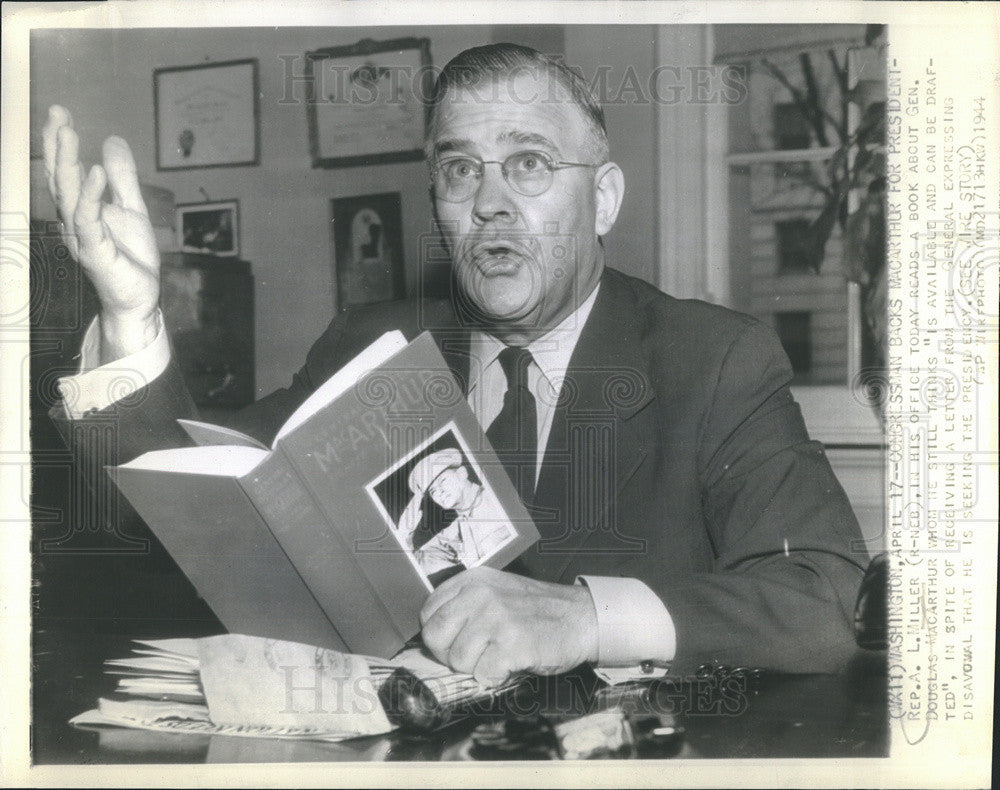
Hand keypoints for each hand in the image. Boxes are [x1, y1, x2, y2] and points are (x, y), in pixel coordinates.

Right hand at [42, 105, 159, 361]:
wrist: (139, 298)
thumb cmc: (131, 258)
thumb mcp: (132, 209)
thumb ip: (123, 178)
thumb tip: (112, 140)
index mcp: (80, 210)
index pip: (65, 172)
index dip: (60, 144)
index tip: (60, 113)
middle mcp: (73, 222)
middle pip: (60, 178)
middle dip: (56, 145)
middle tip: (57, 112)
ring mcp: (81, 237)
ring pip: (68, 194)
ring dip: (67, 162)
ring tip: (68, 131)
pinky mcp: (95, 252)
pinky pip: (89, 220)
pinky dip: (91, 195)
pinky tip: (97, 172)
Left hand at [419, 567, 598, 684]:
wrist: (580, 617)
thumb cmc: (536, 610)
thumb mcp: (495, 591)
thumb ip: (464, 604)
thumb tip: (434, 635)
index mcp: (473, 580)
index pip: (428, 613)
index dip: (439, 635)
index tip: (457, 640)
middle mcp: (480, 595)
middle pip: (435, 637)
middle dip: (450, 655)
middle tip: (474, 655)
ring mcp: (495, 618)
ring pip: (457, 660)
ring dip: (476, 667)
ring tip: (499, 655)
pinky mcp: (511, 643)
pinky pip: (483, 674)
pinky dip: (496, 677)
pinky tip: (511, 663)